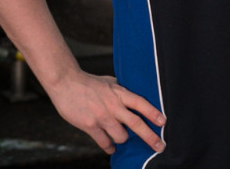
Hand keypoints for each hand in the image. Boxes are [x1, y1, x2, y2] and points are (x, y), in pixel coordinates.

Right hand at [46, 69, 166, 154]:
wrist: (66, 83)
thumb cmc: (89, 82)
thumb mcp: (110, 82)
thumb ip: (122, 91)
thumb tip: (135, 98)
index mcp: (120, 93)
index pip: (141, 103)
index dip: (153, 113)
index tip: (164, 123)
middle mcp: (113, 105)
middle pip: (136, 123)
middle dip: (150, 137)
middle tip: (160, 146)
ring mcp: (101, 116)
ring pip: (121, 136)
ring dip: (124, 140)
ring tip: (123, 138)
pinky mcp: (89, 125)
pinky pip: (104, 142)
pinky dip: (110, 147)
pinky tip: (112, 148)